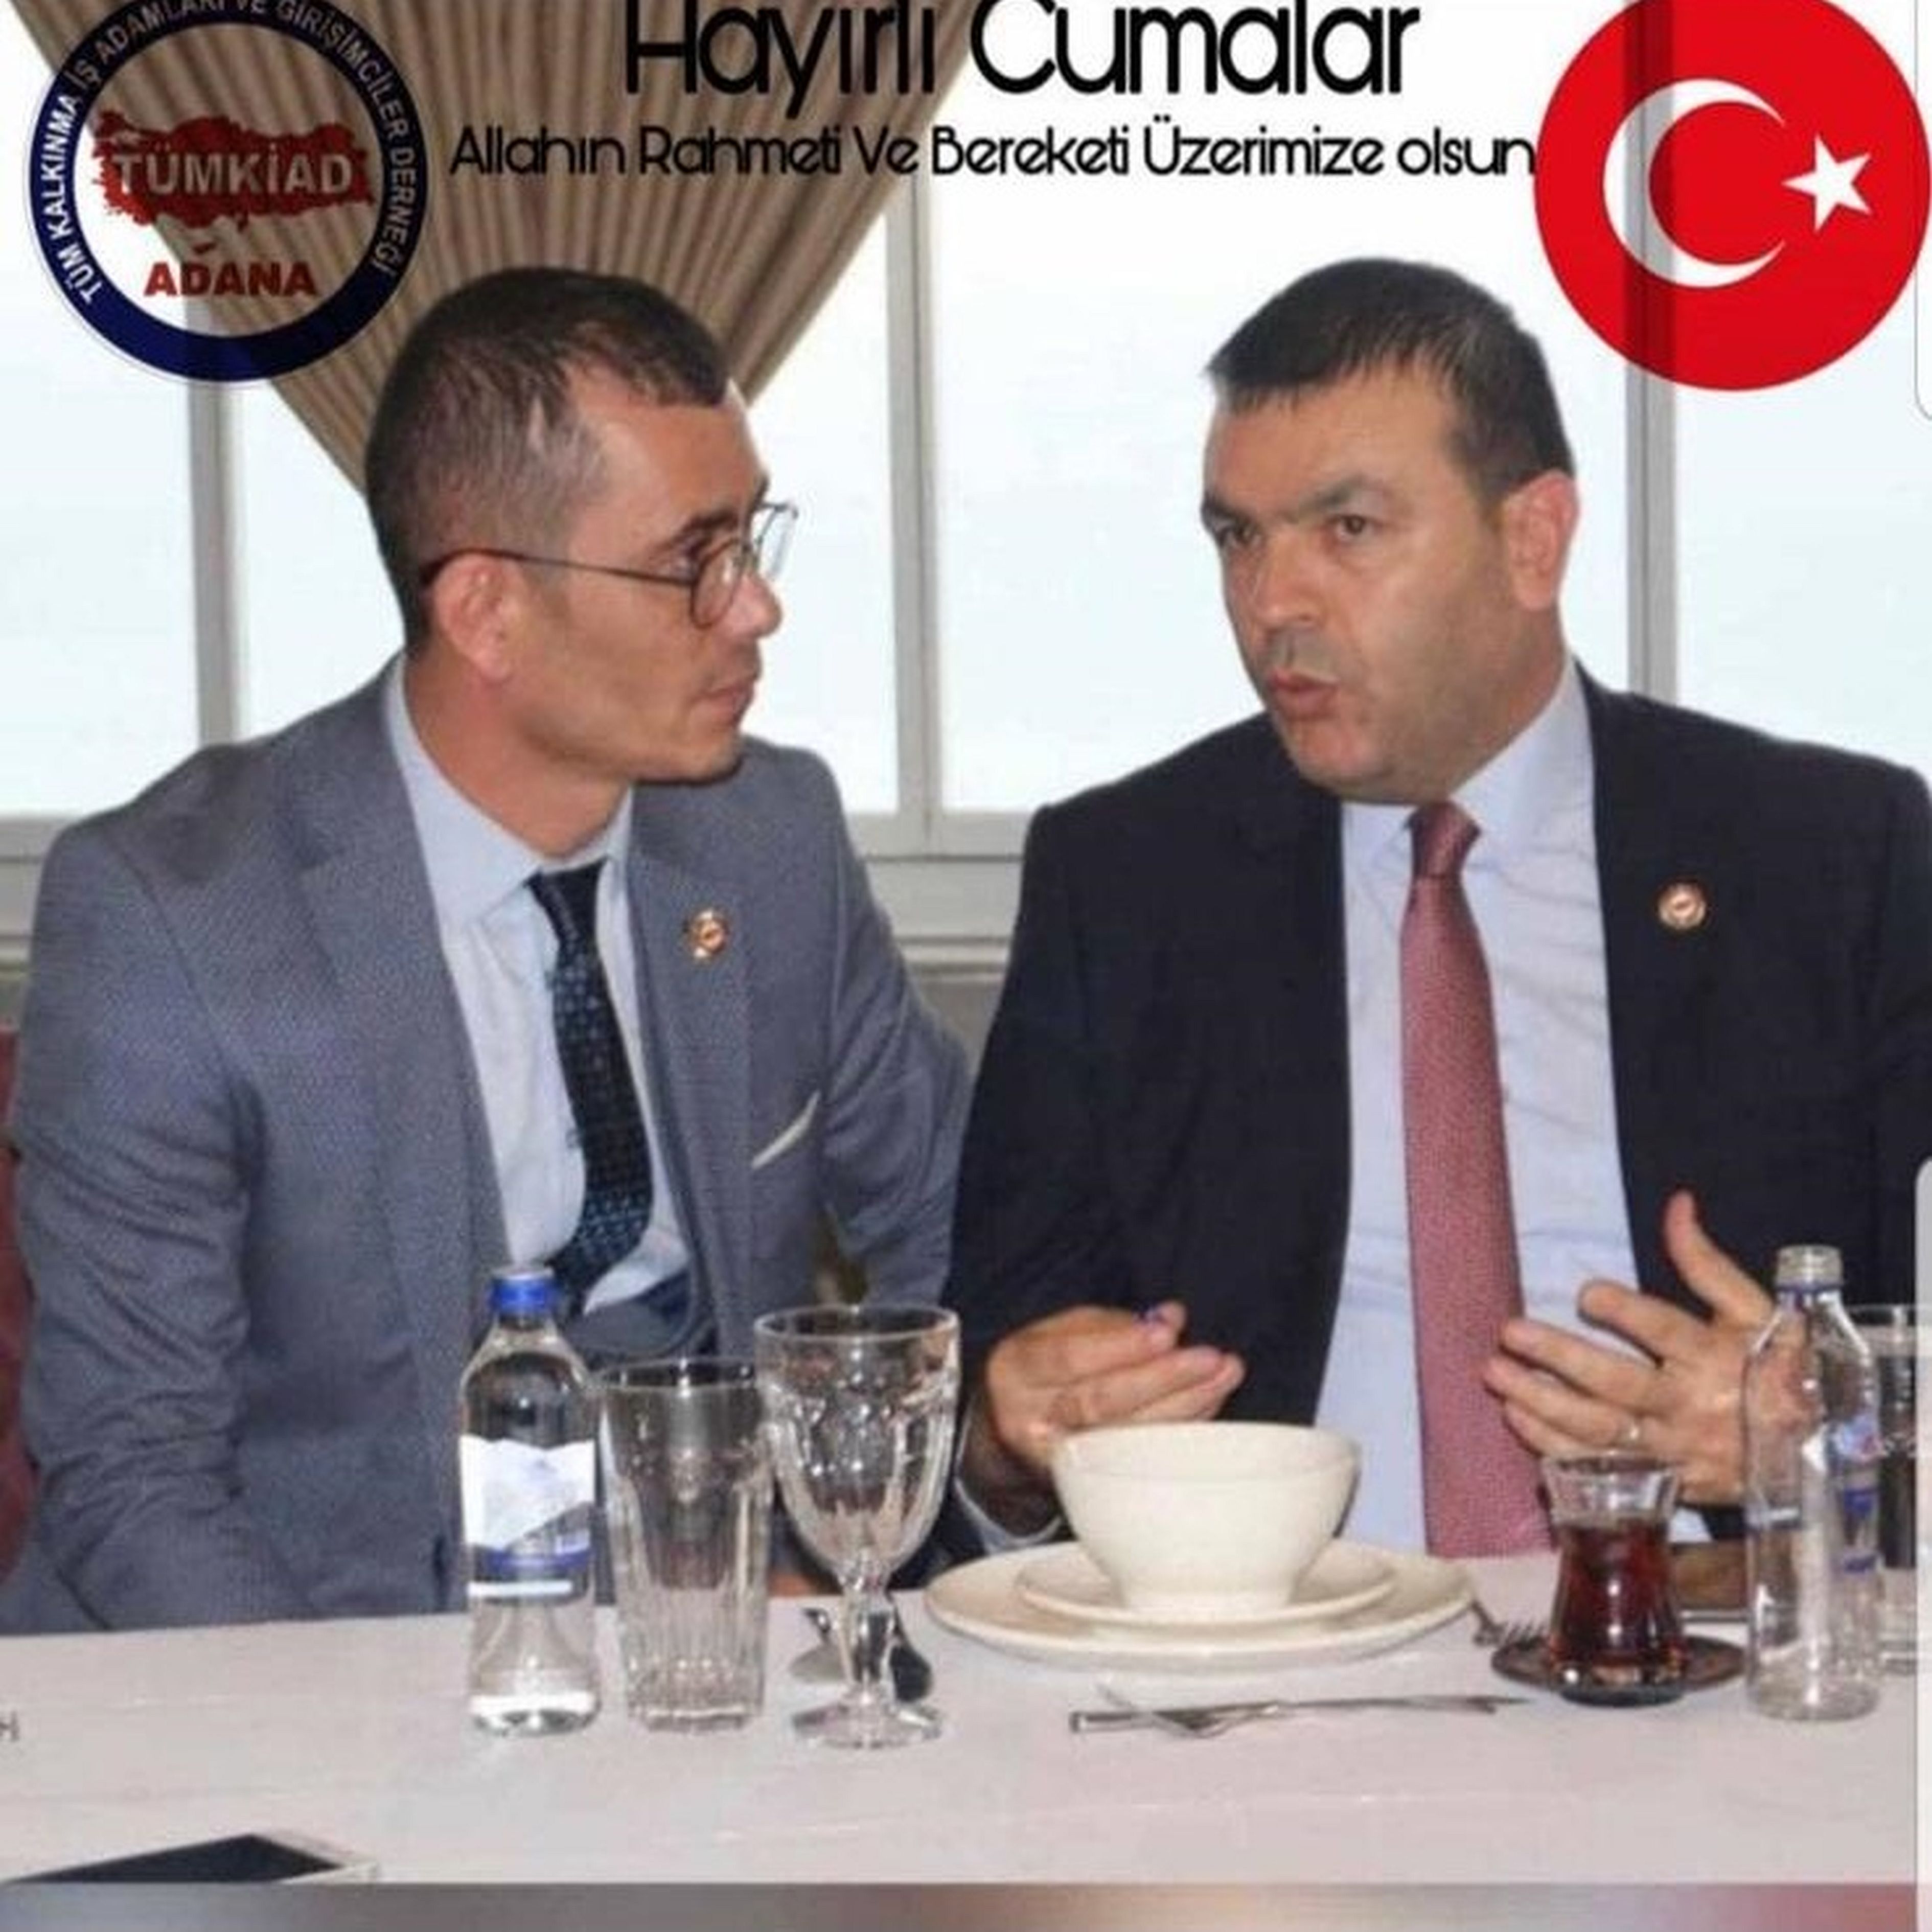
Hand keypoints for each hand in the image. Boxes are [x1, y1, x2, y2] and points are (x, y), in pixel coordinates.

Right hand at [961, 1302, 1245, 1532]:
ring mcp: (1057, 1461)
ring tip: (1225, 1374)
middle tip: (1211, 1358)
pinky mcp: (1087, 1486)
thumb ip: (1113, 1325)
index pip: (1068, 1359)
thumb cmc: (1046, 1368)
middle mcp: (1029, 1421)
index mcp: (1015, 1370)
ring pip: (1126, 1437)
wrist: (1013, 1426)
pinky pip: (1142, 1458)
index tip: (1168, 1332)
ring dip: (1185, 1404)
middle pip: (1099, 1404)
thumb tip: (1171, 1318)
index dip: (1120, 1347)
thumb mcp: (1060, 1332)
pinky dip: (1181, 1426)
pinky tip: (1210, 1400)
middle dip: (1161, 1379)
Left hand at [1482, 1191, 1771, 1504]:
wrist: (1811, 1449)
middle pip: (1617, 1384)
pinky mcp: (1657, 1480)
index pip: (1665, 1333)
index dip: (1625, 1312)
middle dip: (1560, 1358)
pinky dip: (1552, 1445)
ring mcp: (1670, 1449)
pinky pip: (1597, 1466)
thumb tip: (1677, 1204)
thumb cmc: (1774, 1367)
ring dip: (1540, 1402)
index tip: (1586, 1293)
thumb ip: (1706, 1261)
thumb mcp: (1752, 1310)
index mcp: (1713, 1358)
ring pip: (1597, 1430)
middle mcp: (1687, 1407)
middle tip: (1510, 1332)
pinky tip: (1515, 1416)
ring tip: (1495, 1372)